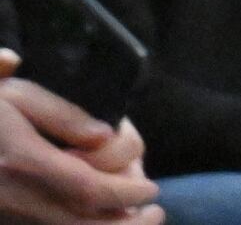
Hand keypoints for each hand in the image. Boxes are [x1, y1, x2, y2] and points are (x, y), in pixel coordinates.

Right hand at [0, 60, 154, 224]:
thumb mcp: (15, 96)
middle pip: (79, 224)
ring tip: (136, 223)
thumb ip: (62, 114)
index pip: (88, 187)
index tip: (151, 188)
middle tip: (156, 215)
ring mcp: (3, 214)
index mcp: (23, 161)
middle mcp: (13, 196)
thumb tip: (105, 135)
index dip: (125, 193)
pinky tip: (95, 222)